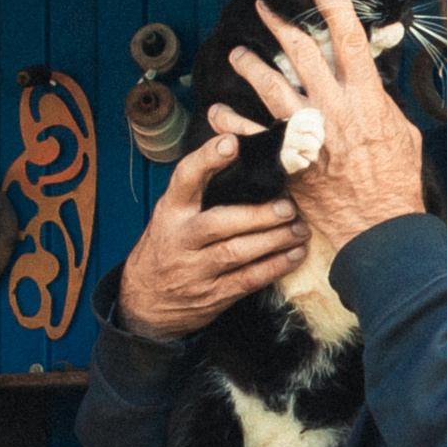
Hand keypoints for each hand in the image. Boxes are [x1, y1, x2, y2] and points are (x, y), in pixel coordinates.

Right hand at [114, 132, 310, 340]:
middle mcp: (181, 238)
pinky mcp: (213, 295)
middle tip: (288, 206)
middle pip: (219, 223)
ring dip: (274, 240)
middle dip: (257, 214)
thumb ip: (199, 188)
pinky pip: (248, 280)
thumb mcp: (172, 213)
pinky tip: (295, 254)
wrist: (146, 301)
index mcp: (171, 211)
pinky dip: (275, 266)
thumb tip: (236, 146)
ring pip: (237, 253)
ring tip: (299, 229)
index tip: (232, 144)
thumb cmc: (168, 246)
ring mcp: (196, 269)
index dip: (207, 160)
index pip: (185, 179)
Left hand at [229, 0, 426, 254]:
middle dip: (280, 24)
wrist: (379, 229)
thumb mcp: (403, 134)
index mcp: (365, 100)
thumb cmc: (396, 183)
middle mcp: (332, 109)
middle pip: (299, 54)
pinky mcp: (287, 159)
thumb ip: (382, 105)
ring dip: (250, 65)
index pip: (348, 40)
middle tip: (264, 7)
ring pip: (268, 85)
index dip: (334, 6)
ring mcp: (306, 134)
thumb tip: (370, 85)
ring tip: (238, 53)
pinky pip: (249, 134)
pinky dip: (230, 122)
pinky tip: (217, 112)